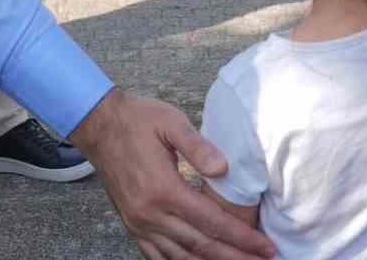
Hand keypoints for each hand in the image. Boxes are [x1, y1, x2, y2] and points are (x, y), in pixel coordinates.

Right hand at [72, 89, 273, 259]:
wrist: (99, 126)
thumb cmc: (138, 120)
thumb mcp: (171, 122)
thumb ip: (198, 146)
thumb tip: (224, 169)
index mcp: (164, 190)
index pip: (212, 223)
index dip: (242, 238)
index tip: (266, 247)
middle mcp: (151, 214)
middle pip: (201, 247)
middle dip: (235, 258)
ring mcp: (139, 223)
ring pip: (181, 257)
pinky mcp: (132, 225)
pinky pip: (158, 256)